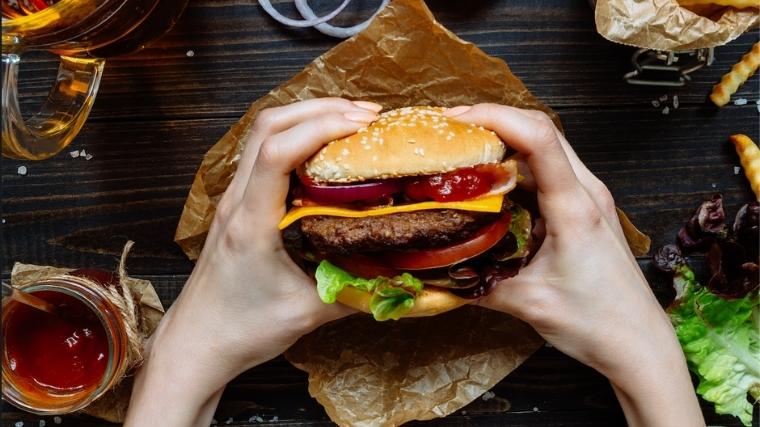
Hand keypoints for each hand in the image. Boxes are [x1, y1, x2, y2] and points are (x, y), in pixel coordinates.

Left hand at [125, 98, 381, 425]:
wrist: (199, 341)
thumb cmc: (243, 330)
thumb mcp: (308, 314)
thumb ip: (358, 292)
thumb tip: (406, 277)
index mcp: (251, 223)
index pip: (276, 153)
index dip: (320, 128)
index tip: (362, 125)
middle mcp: (237, 201)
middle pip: (269, 126)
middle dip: (321, 109)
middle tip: (367, 115)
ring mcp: (234, 199)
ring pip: (263, 132)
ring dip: (306, 116)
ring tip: (350, 119)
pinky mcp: (238, 204)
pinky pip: (263, 151)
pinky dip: (296, 136)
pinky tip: (323, 147)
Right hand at [445, 104, 703, 426]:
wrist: (638, 343)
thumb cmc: (598, 323)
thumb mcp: (527, 302)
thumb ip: (477, 282)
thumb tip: (437, 268)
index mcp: (576, 208)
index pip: (539, 138)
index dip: (496, 117)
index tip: (456, 119)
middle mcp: (586, 192)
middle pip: (541, 131)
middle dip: (494, 121)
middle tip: (450, 130)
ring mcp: (588, 198)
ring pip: (545, 149)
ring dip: (505, 142)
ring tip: (464, 150)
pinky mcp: (583, 210)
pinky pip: (547, 174)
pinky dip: (516, 168)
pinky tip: (490, 183)